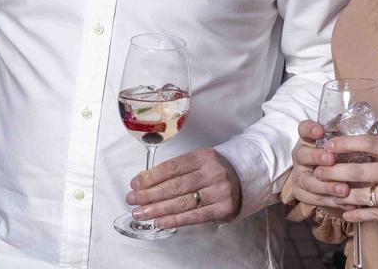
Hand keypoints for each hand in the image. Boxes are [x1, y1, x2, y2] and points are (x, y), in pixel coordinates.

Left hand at [125, 147, 241, 229]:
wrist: (244, 179)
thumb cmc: (213, 172)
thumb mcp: (198, 162)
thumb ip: (176, 170)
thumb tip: (144, 181)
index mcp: (203, 156)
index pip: (172, 167)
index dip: (151, 177)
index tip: (135, 184)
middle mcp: (213, 172)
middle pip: (175, 185)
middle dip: (150, 194)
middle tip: (132, 200)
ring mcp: (219, 191)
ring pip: (182, 202)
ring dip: (157, 209)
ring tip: (141, 213)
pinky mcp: (223, 208)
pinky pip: (194, 216)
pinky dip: (174, 220)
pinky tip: (160, 222)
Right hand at [289, 119, 352, 212]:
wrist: (328, 180)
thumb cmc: (341, 157)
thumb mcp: (343, 145)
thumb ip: (352, 140)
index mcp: (309, 140)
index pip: (304, 129)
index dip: (310, 129)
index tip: (321, 131)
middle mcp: (301, 156)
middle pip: (303, 155)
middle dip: (317, 157)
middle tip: (331, 159)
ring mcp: (300, 175)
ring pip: (308, 181)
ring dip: (326, 186)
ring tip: (344, 189)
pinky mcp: (302, 193)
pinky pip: (315, 199)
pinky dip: (332, 202)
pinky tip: (348, 203)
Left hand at [314, 134, 377, 231]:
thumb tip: (359, 146)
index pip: (367, 143)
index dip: (343, 143)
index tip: (327, 144)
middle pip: (357, 171)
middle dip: (332, 171)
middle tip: (317, 170)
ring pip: (361, 195)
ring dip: (340, 194)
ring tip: (326, 191)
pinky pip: (373, 214)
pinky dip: (356, 213)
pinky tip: (345, 211)